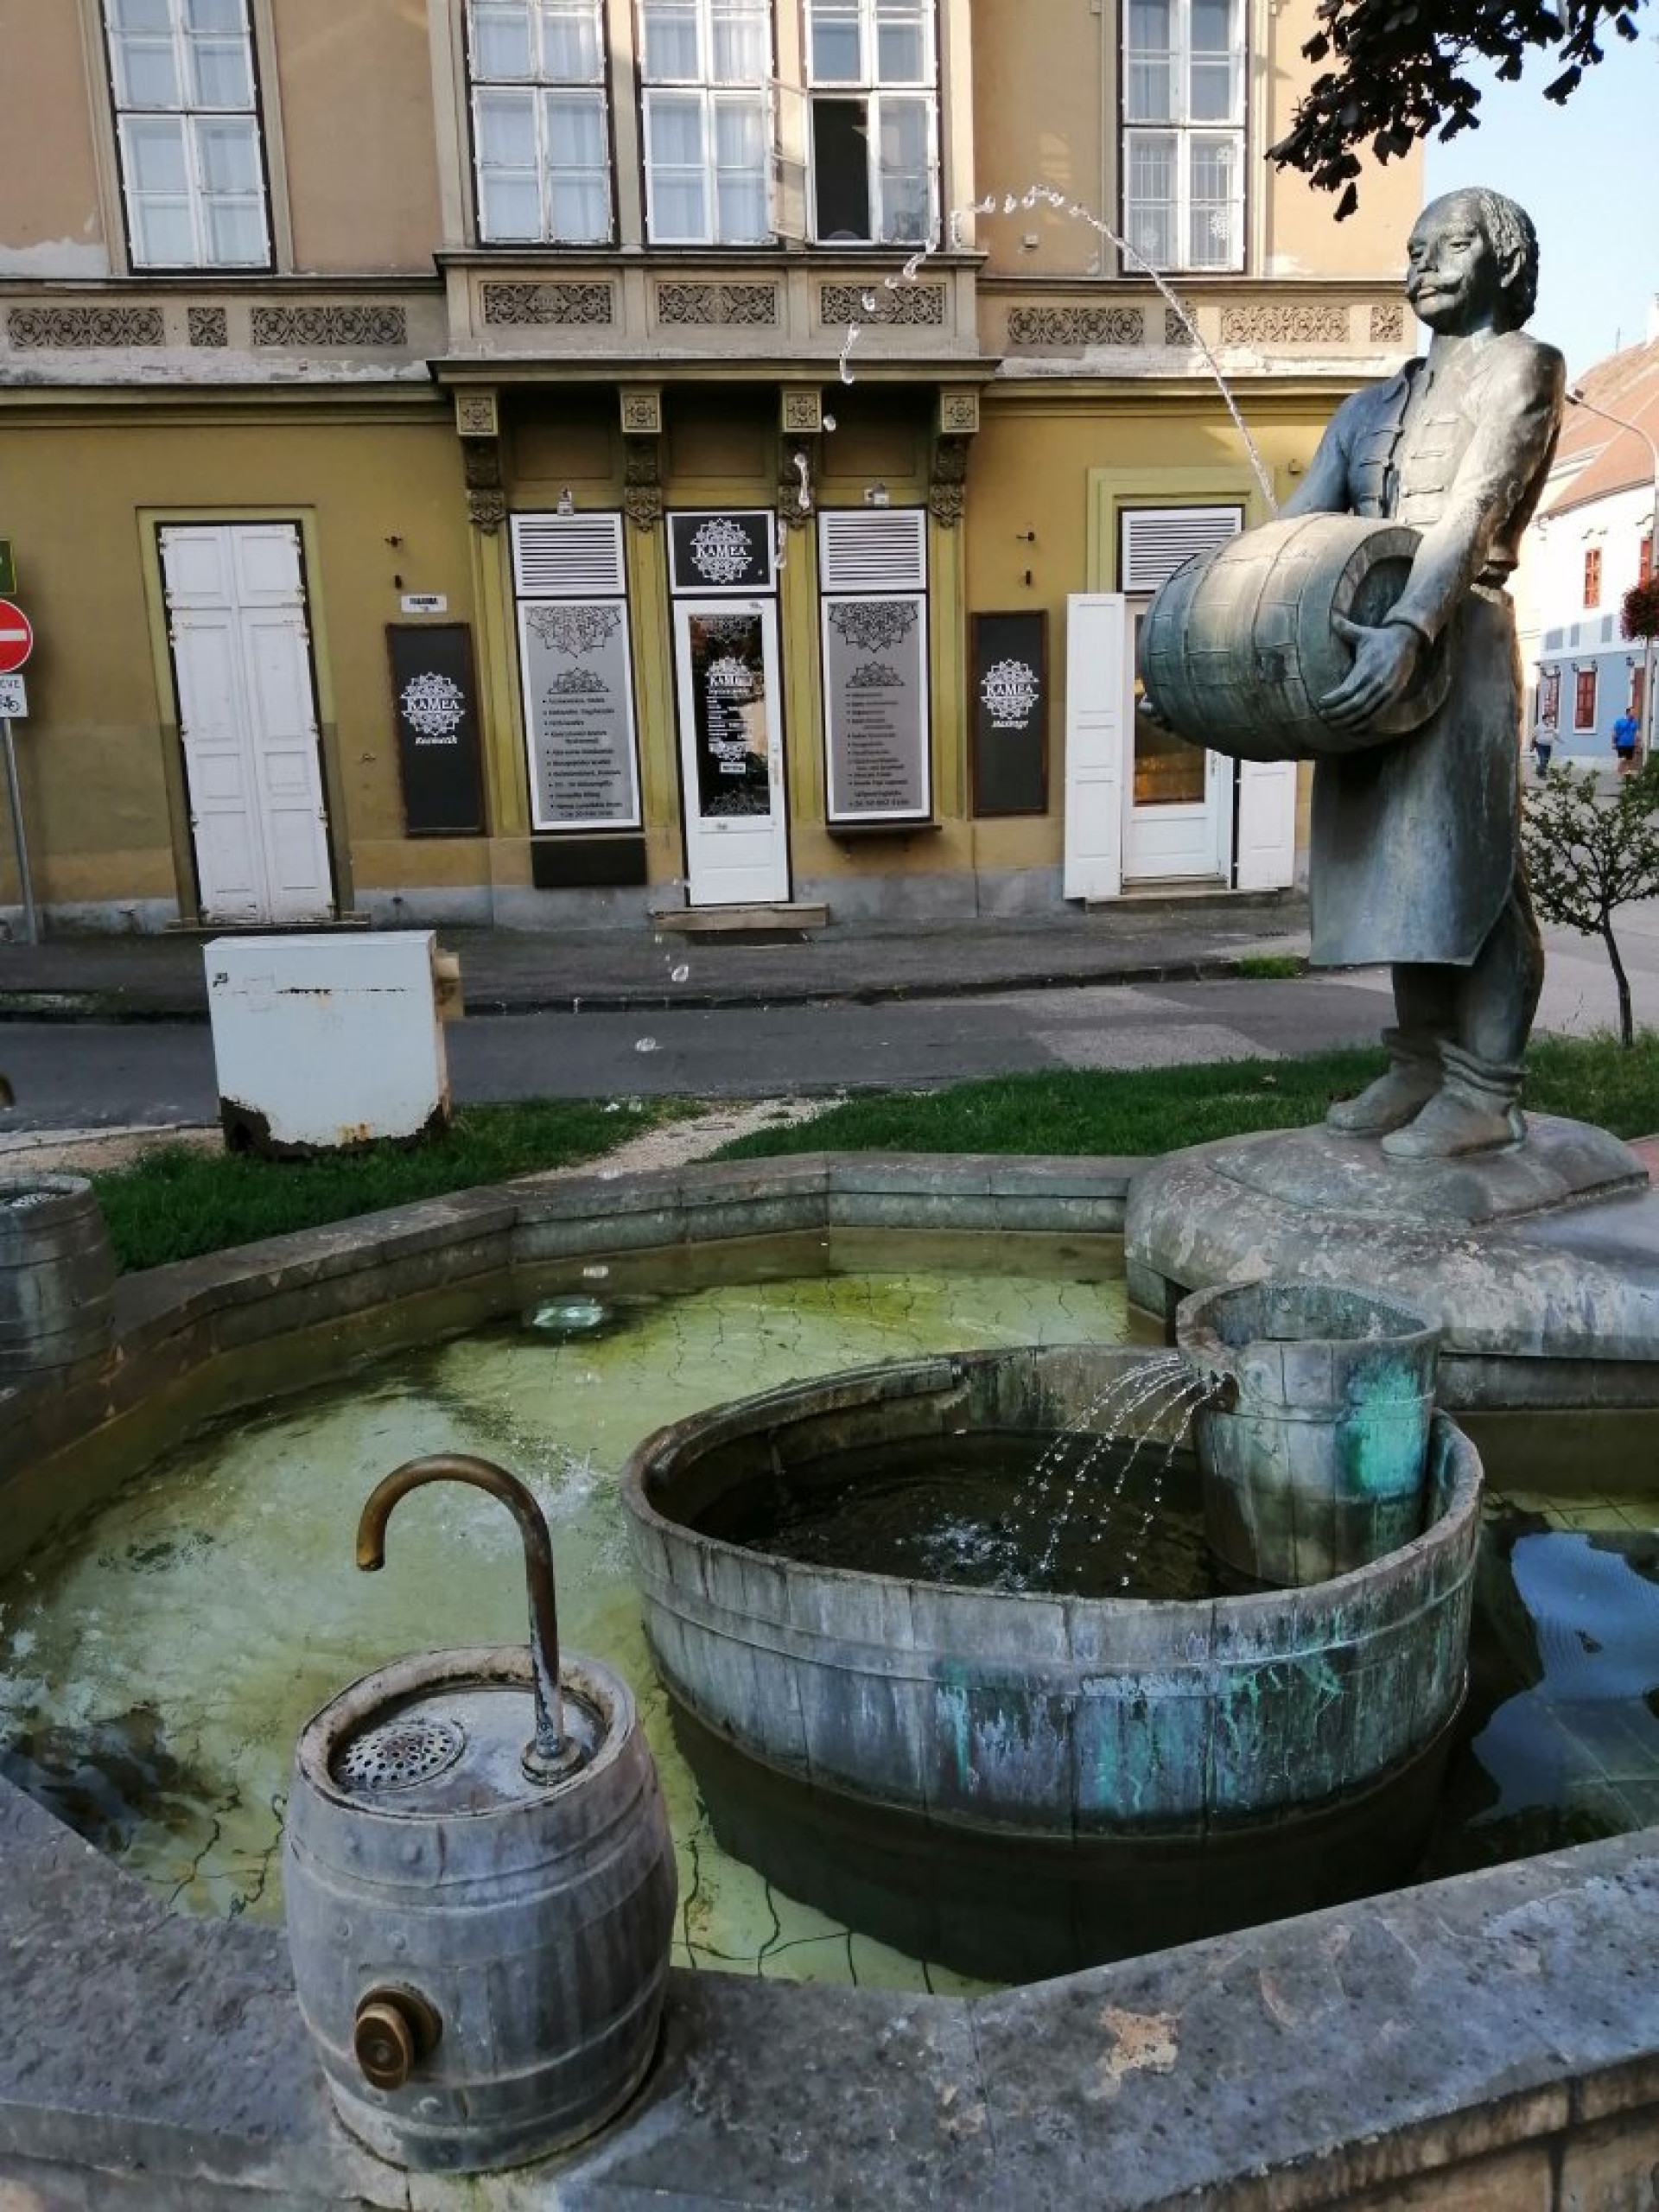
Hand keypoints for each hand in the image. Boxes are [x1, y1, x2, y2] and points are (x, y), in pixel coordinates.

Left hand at [1320, 613, 1422, 731]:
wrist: (1408, 641)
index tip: (1320, 703)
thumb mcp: (1362, 632)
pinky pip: (1377, 715)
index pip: (1347, 690)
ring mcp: (1386, 691)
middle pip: (1354, 705)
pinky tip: (1352, 728)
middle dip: (1336, 713)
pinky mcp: (1392, 696)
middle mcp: (1377, 681)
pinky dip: (1364, 724)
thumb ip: (1345, 628)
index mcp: (1367, 668)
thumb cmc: (1379, 637)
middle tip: (1323, 716)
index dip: (1332, 700)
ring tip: (1333, 723)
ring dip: (1347, 721)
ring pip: (1364, 713)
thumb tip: (1332, 617)